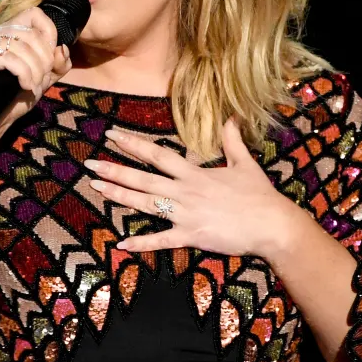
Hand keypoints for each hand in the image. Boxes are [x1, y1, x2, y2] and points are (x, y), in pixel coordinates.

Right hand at [0, 6, 72, 132]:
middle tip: (40, 80)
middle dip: (43, 61)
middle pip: (32, 35)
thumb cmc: (17, 95)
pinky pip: (10, 59)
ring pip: (22, 48)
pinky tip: (24, 86)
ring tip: (32, 86)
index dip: (49, 35)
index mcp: (11, 30)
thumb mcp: (45, 78)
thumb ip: (58, 63)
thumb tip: (62, 48)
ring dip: (34, 71)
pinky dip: (23, 75)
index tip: (49, 59)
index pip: (35, 15)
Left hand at [87, 117, 299, 257]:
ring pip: (145, 204)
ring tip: (97, 188)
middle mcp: (185, 191)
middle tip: (89, 164)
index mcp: (195, 173)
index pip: (158, 154)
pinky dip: (141, 242)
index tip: (111, 135)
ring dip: (120, 196)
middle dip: (115, 169)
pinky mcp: (191, 236)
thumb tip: (231, 117)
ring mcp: (186, 214)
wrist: (272, 225)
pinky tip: (120, 243)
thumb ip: (232, 141)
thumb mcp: (245, 163)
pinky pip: (161, 240)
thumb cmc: (260, 195)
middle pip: (144, 178)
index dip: (133, 144)